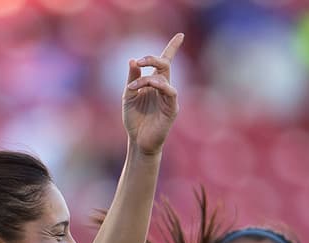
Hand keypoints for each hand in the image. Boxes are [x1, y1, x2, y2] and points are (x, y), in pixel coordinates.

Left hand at [122, 33, 182, 154]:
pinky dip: (159, 86)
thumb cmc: (134, 119)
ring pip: (164, 78)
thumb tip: (132, 61)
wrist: (138, 141)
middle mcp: (164, 87)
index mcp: (154, 83)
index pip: (165, 63)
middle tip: (139, 61)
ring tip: (132, 88)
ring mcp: (169, 97)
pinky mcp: (172, 108)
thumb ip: (132, 79)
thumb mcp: (128, 97)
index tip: (180, 35)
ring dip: (147, 79)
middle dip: (153, 59)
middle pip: (165, 65)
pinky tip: (147, 87)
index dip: (173, 48)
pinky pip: (171, 92)